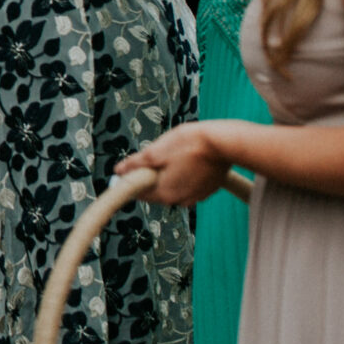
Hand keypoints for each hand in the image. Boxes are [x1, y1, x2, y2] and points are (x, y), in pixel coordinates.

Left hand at [116, 122, 232, 205]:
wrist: (226, 143)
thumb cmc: (190, 144)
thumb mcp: (156, 151)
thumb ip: (136, 164)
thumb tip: (118, 171)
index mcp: (165, 194)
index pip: (140, 193)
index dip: (132, 179)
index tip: (128, 168)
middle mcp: (181, 200)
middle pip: (157, 190)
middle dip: (152, 175)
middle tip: (155, 155)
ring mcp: (197, 196)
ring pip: (173, 186)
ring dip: (169, 174)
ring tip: (175, 154)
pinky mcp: (208, 189)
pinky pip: (189, 184)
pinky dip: (185, 174)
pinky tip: (188, 158)